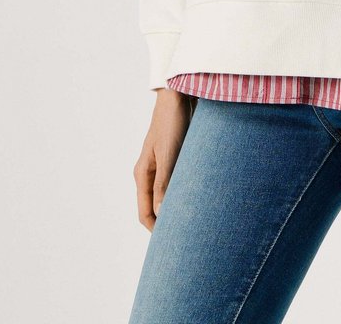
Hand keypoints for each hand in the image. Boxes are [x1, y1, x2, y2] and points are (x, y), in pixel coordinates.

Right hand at [132, 88, 193, 231]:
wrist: (178, 96)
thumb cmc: (171, 122)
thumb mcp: (169, 153)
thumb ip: (165, 182)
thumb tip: (162, 212)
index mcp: (143, 174)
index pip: (145, 212)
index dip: (156, 230)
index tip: (171, 243)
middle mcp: (149, 172)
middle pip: (155, 206)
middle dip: (166, 221)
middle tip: (185, 236)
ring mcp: (161, 165)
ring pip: (166, 194)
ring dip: (176, 206)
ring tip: (194, 220)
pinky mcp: (174, 157)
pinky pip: (176, 182)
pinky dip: (183, 191)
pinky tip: (198, 196)